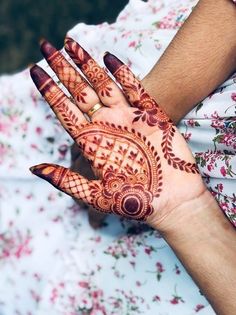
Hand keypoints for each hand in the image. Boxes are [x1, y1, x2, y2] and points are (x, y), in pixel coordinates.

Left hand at [30, 39, 205, 229]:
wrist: (170, 201)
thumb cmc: (134, 201)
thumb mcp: (95, 195)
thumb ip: (66, 180)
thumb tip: (34, 168)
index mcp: (92, 142)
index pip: (65, 111)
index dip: (49, 90)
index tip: (35, 70)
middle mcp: (107, 126)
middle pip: (80, 92)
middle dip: (63, 69)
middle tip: (47, 46)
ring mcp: (129, 119)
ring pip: (104, 85)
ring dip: (88, 65)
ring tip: (71, 43)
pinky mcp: (151, 116)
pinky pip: (136, 90)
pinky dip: (123, 74)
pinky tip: (109, 58)